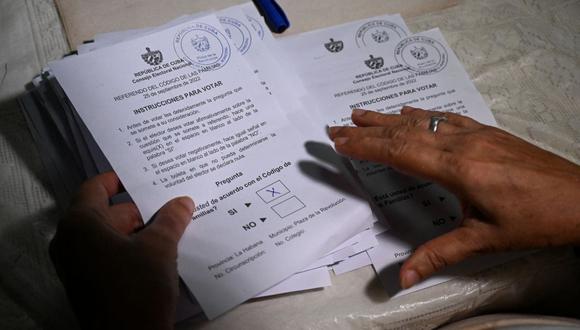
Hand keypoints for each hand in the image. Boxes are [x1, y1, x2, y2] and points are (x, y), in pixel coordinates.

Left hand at [50, 172, 194, 329]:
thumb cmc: (137, 288)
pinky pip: (108, 254)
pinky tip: (160, 249)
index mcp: (80, 224)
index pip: (95, 188)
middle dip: (139, 209)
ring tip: (171, 225)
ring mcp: (77, 264)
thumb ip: (171, 219)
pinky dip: (130, 248)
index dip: (120, 179)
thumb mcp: (160, 247)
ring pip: (110, 235)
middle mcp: (71, 241)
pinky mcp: (88, 282)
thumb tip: (182, 202)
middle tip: (169, 202)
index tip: (143, 176)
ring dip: (138, 230)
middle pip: (106, 212)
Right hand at [329, 107, 579, 288]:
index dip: (366, 146)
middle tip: (338, 126)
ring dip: (388, 118)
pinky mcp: (488, 133)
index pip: (399, 152)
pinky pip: (447, 118)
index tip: (340, 140)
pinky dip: (422, 114)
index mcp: (457, 168)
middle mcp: (463, 144)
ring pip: (424, 121)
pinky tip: (409, 111)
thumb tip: (404, 279)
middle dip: (367, 130)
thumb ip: (439, 254)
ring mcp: (476, 135)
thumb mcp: (484, 240)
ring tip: (361, 113)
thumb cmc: (536, 220)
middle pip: (404, 132)